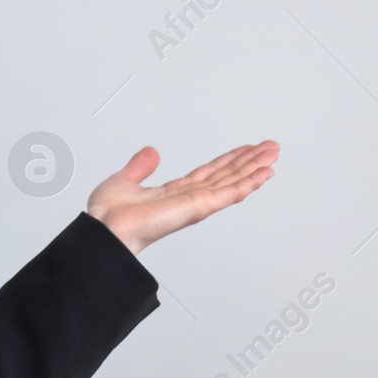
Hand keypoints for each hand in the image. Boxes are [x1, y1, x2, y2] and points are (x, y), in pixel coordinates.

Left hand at [86, 140, 278, 255]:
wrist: (105, 229)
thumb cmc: (109, 215)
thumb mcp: (124, 180)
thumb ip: (139, 167)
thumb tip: (151, 152)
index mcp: (173, 192)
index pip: (208, 173)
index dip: (228, 160)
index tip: (245, 150)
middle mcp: (188, 198)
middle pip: (226, 175)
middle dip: (249, 162)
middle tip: (270, 148)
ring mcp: (196, 204)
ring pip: (232, 182)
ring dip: (254, 168)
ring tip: (273, 155)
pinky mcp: (198, 208)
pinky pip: (228, 193)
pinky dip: (248, 183)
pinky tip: (263, 174)